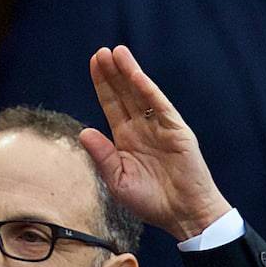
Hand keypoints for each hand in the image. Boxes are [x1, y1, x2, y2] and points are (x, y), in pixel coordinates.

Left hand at [80, 46, 231, 239]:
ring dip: (128, 73)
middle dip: (112, 73)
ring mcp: (160, 127)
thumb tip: (83, 132)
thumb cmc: (150, 202)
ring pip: (141, 94)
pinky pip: (159, 106)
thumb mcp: (118, 180)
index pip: (112, 105)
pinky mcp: (176, 130)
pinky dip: (147, 89)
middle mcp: (142, 129)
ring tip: (116, 52)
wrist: (182, 214)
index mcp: (126, 140)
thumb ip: (102, 156)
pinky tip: (135, 74)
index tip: (94, 64)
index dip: (103, 85)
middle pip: (124, 94)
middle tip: (100, 52)